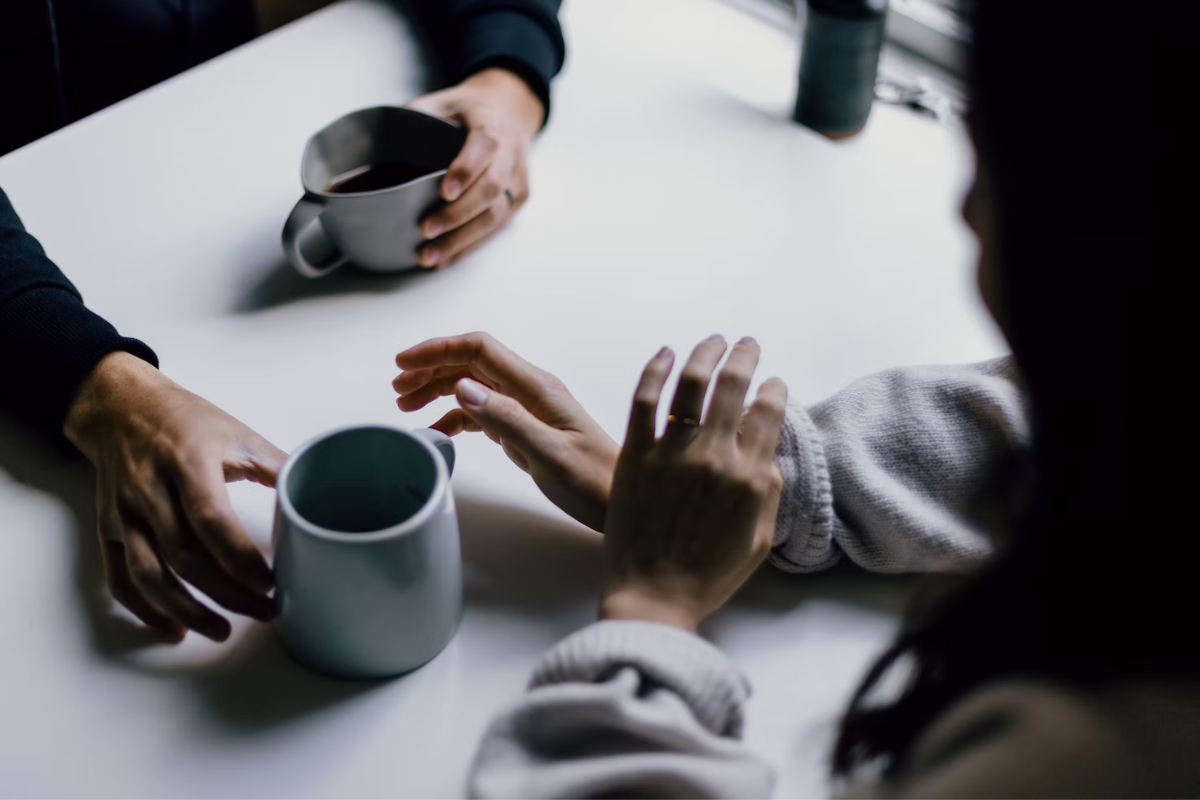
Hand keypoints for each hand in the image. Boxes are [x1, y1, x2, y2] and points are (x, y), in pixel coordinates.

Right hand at [63, 352, 285, 640]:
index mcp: (188, 462)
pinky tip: (175, 627)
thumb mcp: (238, 432)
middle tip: (264, 611)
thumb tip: (317, 493)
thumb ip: (277, 465)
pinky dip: (146, 609)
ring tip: (222, 630)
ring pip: (149, 575)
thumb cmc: (185, 420)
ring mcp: (125, 513)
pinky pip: (120, 578)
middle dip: (227, 593)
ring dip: (187, 610)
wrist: (121, 407)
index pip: (211, 520)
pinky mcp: (109, 529)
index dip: (240, 559)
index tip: (271, 583)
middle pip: (185, 556)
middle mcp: (150, 490)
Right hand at [394, 333, 617, 530]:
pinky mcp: (525, 429)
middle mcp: (531, 391)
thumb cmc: (593, 482)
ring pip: (474, 386)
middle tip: (398, 389)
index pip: (480, 350)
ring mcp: (527, 409)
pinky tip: (438, 431)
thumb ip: (506, 420)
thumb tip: (463, 387)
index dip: (438, 350)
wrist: (620, 502)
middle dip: (432, 369)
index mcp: (537, 387)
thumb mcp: (548, 454)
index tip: (403, 363)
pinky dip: (456, 417)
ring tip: (408, 406)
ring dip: (439, 390)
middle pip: (471, 363)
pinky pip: (483, 412)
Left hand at [406, 68, 544, 269]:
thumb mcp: (444, 99)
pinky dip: (470, 245)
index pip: (485, 146)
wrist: (512, 108)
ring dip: (462, 239)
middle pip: (491, 189)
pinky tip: (447, 258)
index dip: (466, 170)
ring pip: (496, 215)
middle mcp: (510, 154)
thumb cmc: (471, 108)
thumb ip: (417, 114)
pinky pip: (497, 227)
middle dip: (458, 214)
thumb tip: (378, 137)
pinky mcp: (519, 198)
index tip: (443, 191)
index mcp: (491, 124)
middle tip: (426, 229)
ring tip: (431, 255)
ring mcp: (517, 179)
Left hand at [600, 336, 786, 632]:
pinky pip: (644, 400)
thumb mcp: (759, 539)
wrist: (653, 597)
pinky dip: (655, 370)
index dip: (774, 390)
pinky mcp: (635, 455)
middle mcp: (714, 458)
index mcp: (750, 478)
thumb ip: (768, 492)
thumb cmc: (708, 576)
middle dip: (745, 357)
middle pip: (733, 387)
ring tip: (713, 341)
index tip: (773, 382)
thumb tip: (769, 454)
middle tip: (747, 344)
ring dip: (706, 353)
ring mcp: (671, 453)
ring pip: (691, 384)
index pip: (769, 414)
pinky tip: (666, 353)